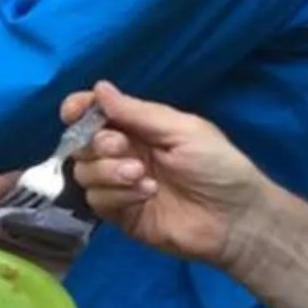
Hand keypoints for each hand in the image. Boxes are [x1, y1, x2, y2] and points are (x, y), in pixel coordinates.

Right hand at [61, 80, 266, 271]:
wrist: (235, 219)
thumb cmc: (218, 166)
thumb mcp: (183, 130)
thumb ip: (138, 112)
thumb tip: (98, 88)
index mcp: (140, 128)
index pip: (96, 114)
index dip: (79, 110)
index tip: (73, 112)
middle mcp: (124, 154)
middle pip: (82, 144)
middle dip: (96, 143)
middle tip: (122, 148)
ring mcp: (120, 185)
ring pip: (84, 172)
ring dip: (108, 171)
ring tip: (142, 177)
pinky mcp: (120, 214)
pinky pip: (96, 200)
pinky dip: (116, 195)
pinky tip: (145, 195)